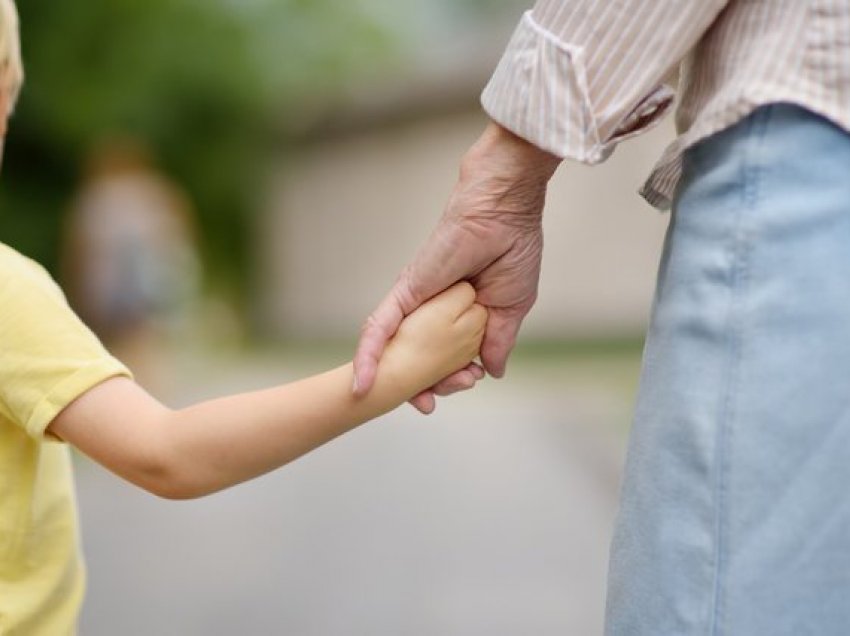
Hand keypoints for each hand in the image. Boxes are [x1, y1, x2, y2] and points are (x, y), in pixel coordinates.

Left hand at [354, 122, 560, 412]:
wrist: (504, 213)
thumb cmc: (513, 251)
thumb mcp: (511, 309)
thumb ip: (498, 342)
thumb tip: (491, 373)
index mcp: (459, 316)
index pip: (446, 357)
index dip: (451, 380)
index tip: (466, 384)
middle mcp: (432, 312)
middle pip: (419, 361)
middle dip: (431, 387)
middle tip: (443, 396)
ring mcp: (415, 304)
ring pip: (398, 353)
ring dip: (403, 383)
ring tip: (420, 402)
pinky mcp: (404, 292)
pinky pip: (379, 328)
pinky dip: (368, 356)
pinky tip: (361, 385)